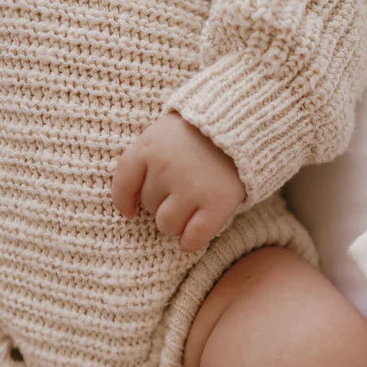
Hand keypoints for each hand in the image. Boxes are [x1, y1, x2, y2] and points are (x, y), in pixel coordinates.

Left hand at [112, 112, 245, 252]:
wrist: (243, 124)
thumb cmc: (200, 132)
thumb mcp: (163, 133)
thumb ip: (145, 159)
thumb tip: (129, 204)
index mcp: (149, 147)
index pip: (123, 184)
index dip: (124, 202)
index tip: (129, 211)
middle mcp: (166, 168)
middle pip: (148, 205)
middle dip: (161, 203)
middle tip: (181, 191)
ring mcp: (191, 187)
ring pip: (166, 225)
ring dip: (175, 223)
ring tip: (189, 211)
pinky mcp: (216, 203)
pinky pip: (193, 237)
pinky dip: (190, 242)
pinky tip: (192, 238)